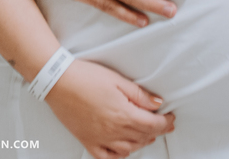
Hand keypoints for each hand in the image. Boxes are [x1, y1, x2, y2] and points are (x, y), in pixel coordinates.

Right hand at [45, 59, 173, 158]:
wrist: (57, 80)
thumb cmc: (86, 76)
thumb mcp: (117, 80)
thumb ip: (139, 94)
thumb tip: (158, 104)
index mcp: (123, 114)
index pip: (153, 125)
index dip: (165, 123)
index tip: (171, 118)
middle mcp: (114, 130)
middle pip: (143, 137)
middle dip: (156, 132)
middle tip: (162, 125)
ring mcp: (100, 138)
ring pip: (128, 149)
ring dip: (141, 143)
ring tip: (146, 135)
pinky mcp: (87, 140)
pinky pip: (106, 157)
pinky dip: (118, 156)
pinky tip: (123, 149)